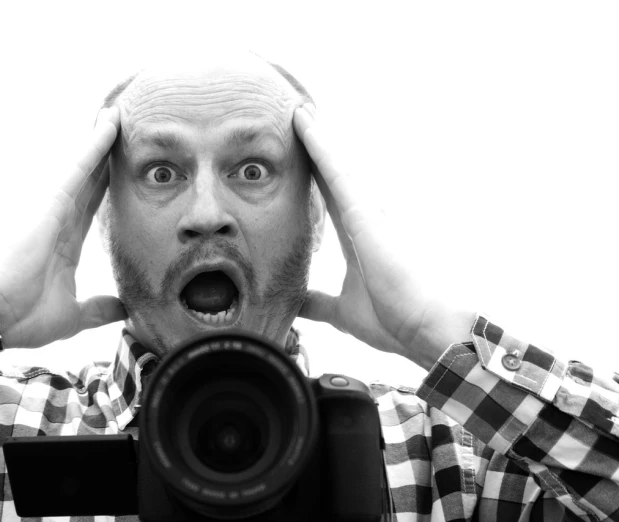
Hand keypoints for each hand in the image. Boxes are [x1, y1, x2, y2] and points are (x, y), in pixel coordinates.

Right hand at [0, 107, 126, 348]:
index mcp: (68, 243)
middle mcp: (62, 221)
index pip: (94, 206)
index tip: (126, 167)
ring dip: (102, 140)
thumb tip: (122, 309)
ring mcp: (56, 210)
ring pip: (85, 167)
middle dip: (107, 155)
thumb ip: (97, 309)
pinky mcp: (51, 205)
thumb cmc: (23, 316)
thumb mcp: (73, 315)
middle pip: (91, 180)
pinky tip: (109, 127)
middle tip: (126, 128)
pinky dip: (94, 148)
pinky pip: (77, 171)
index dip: (109, 184)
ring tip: (120, 114)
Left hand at [293, 104, 472, 368]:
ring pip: (336, 166)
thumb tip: (295, 303)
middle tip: (297, 116)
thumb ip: (318, 303)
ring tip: (297, 111)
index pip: (330, 196)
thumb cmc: (393, 320)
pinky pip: (337, 174)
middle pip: (334, 175)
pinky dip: (321, 149)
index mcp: (358, 234)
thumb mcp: (342, 310)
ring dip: (317, 138)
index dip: (315, 174)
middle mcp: (366, 216)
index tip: (299, 152)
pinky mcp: (366, 213)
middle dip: (317, 147)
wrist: (425, 329)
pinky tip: (305, 127)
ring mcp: (368, 211)